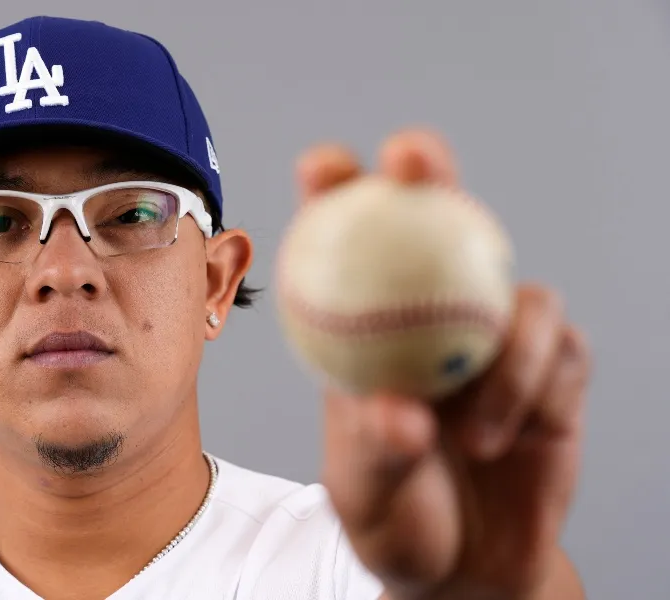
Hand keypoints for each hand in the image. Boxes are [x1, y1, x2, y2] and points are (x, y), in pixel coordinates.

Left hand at [300, 130, 590, 599]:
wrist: (467, 568)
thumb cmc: (398, 518)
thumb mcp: (367, 491)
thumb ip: (381, 448)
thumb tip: (403, 411)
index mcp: (367, 335)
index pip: (346, 249)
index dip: (335, 194)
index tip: (322, 165)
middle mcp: (431, 321)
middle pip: (436, 226)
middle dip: (429, 173)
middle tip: (413, 155)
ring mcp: (496, 341)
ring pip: (516, 293)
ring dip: (500, 356)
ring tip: (471, 436)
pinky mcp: (553, 370)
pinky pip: (558, 350)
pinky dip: (532, 389)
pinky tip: (506, 439)